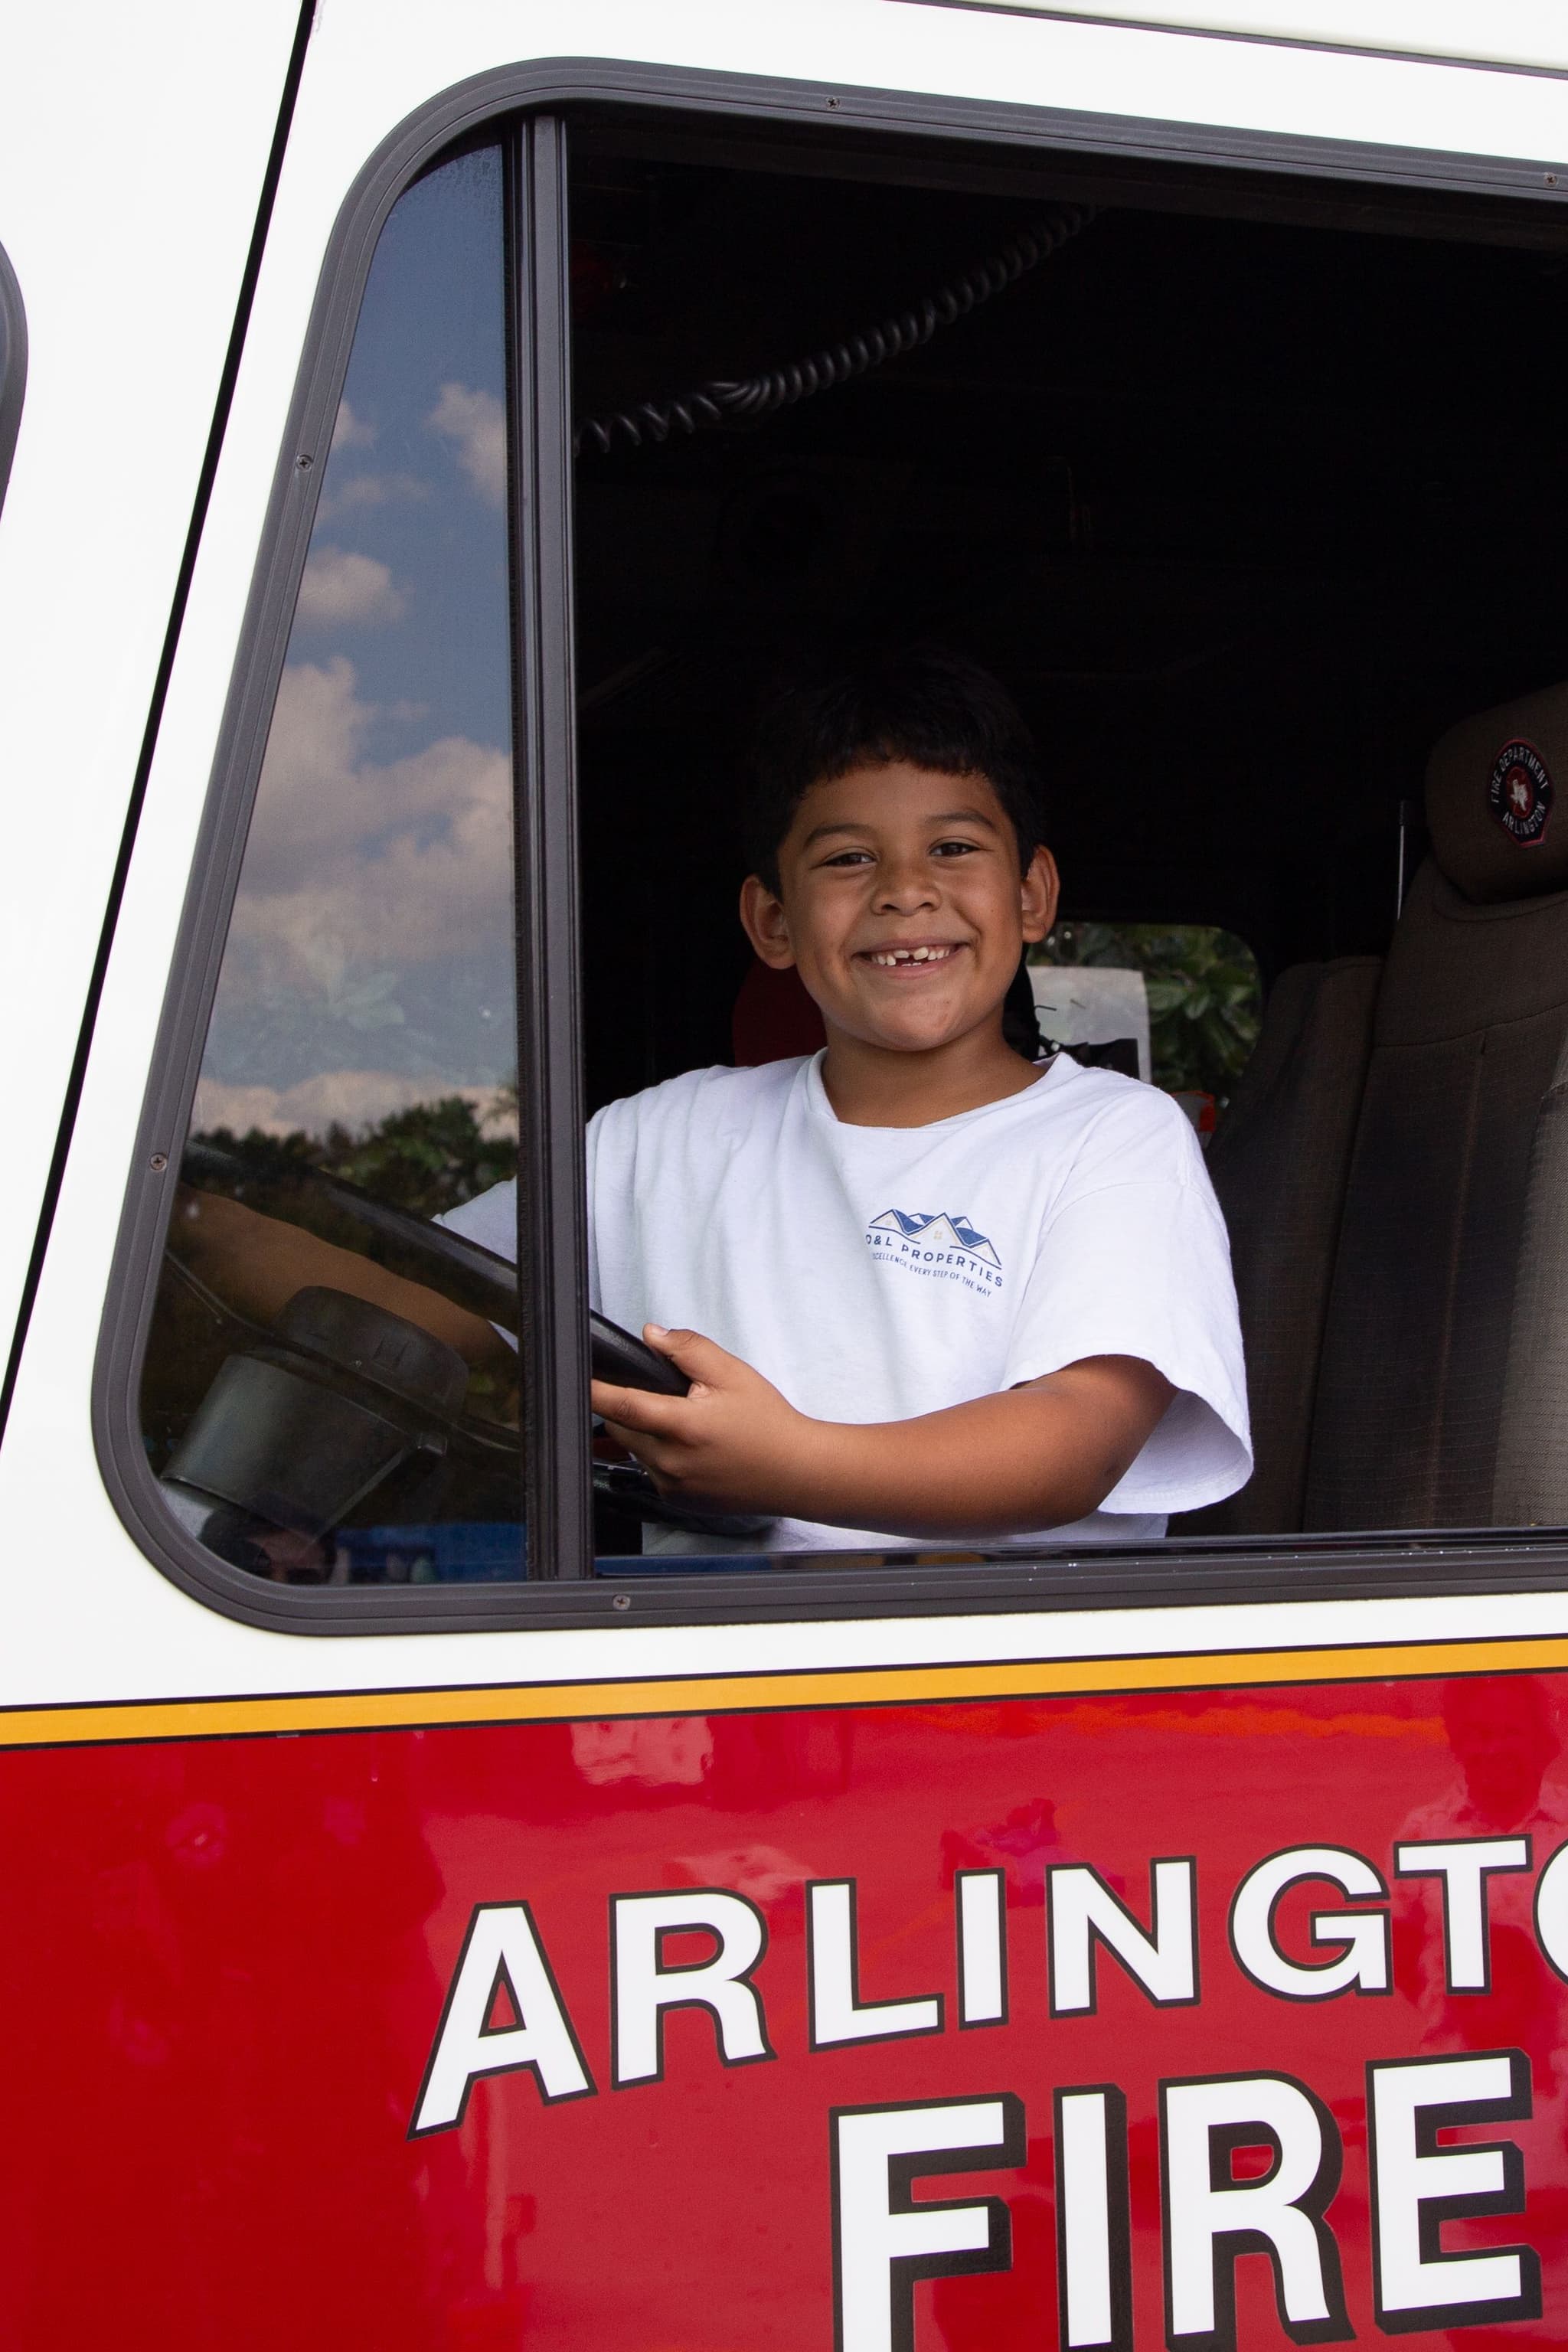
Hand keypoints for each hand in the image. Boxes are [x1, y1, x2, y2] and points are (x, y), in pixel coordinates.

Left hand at [590, 1326, 814, 1513]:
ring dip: (645, 1433)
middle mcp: (671, 1461)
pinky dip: (660, 1456)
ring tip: (685, 1423)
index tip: (577, 1378)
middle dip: (629, 1407)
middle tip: (663, 1397)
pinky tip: (693, 1449)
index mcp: (682, 1426)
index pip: (620, 1404)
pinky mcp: (678, 1502)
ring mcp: (672, 1486)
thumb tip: (652, 1336)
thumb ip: (688, 1350)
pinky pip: (652, 1472)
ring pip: (635, 1450)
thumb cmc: (769, 1425)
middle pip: (622, 1427)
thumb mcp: (732, 1373)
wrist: (796, 1472)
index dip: (593, 1389)